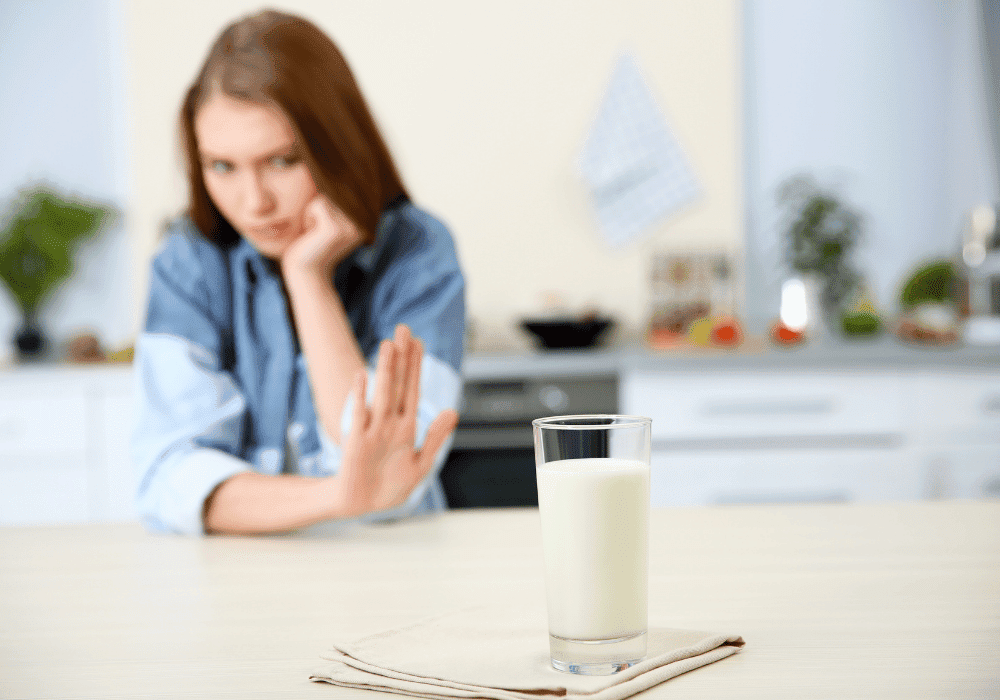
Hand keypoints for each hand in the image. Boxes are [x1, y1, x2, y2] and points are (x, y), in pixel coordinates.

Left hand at [281, 194, 363, 277]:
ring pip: (324, 198)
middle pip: (333, 193)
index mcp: (364, 221)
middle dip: (318, 209)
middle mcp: (362, 223)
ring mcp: (350, 226)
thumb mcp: (329, 220)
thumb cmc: (312, 246)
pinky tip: (311, 235)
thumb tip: (334, 175)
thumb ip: (337, 203)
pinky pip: (316, 205)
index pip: (343, 192)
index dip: (326, 206)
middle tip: (318, 232)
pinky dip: (308, 217)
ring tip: (315, 233)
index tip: (324, 229)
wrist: (306, 274)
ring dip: (312, 213)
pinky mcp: (335, 228)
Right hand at [331, 324, 458, 517]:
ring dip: (385, 369)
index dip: (415, 366)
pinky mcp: (356, 443)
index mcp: (406, 427)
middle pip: (397, 384)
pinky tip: (362, 376)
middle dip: (402, 357)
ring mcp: (372, 430)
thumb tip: (452, 412)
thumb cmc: (390, 485)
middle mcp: (389, 423)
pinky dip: (360, 396)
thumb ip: (435, 438)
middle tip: (403, 328)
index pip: (412, 389)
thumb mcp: (420, 464)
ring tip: (389, 345)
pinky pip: (359, 416)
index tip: (419, 341)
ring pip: (382, 394)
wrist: (362, 505)